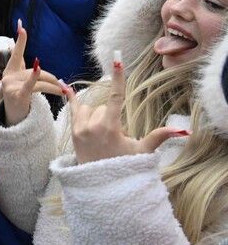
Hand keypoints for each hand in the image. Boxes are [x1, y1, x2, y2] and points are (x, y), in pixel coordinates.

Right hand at [0, 23, 67, 125]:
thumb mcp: (21, 84)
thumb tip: (36, 62)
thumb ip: (27, 72)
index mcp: (10, 71)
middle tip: (63, 87)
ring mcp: (11, 85)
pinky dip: (35, 77)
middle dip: (52, 78)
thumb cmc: (19, 101)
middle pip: (37, 71)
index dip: (20, 40)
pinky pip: (29, 85)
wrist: (13, 122)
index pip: (16, 53)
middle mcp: (8, 76)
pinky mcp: (17, 95)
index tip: (21, 25)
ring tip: (64, 92)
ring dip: (54, 86)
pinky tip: (39, 69)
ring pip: (39, 80)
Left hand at [64, 54, 186, 164]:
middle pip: (104, 106)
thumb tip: (182, 130)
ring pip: (91, 108)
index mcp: (110, 127)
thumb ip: (158, 137)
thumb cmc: (124, 166)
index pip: (116, 97)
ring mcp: (80, 128)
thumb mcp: (142, 151)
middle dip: (111, 117)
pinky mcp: (73, 132)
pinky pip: (72, 109)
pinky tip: (63, 85)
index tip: (117, 61)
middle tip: (115, 137)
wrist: (100, 183)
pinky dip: (70, 98)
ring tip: (102, 135)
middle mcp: (92, 124)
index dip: (118, 78)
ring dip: (97, 116)